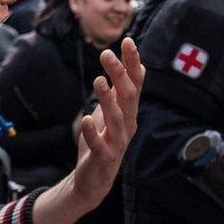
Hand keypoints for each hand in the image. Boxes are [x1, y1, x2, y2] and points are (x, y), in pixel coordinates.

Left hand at [31, 37, 143, 223]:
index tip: (128, 41)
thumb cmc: (102, 142)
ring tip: (98, 80)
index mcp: (129, 113)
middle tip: (106, 54)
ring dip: (108, 99)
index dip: (133, 63)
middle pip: (129, 97)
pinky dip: (94, 131)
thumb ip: (121, 92)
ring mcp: (117, 142)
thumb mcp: (112, 113)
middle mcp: (127, 125)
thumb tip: (133, 64)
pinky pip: (100, 144)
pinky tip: (87, 118)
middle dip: (120, 74)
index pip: (135, 84)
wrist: (93, 181)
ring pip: (117, 118)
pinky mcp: (103, 158)